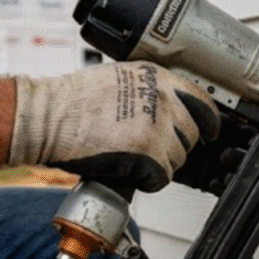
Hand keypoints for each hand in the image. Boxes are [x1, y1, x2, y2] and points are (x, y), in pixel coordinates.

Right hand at [9, 61, 219, 191]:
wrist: (47, 116)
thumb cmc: (74, 100)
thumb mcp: (123, 78)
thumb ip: (150, 90)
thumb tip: (171, 108)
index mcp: (159, 78)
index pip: (203, 101)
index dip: (209, 121)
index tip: (210, 131)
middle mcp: (164, 99)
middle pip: (192, 134)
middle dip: (176, 147)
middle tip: (153, 151)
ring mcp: (158, 126)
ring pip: (179, 158)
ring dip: (160, 164)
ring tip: (134, 159)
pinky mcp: (148, 152)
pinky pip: (162, 176)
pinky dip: (149, 181)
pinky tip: (131, 173)